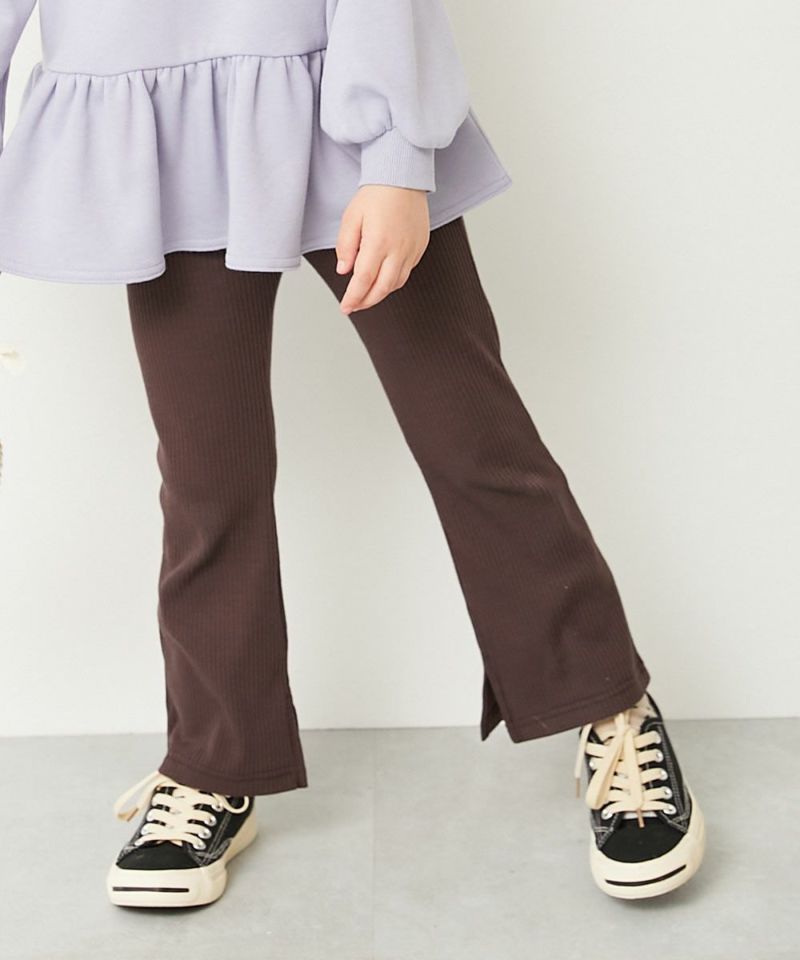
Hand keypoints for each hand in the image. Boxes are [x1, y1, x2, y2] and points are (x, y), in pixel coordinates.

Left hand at [335, 185, 429, 313]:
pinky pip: (406, 272)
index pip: (363, 280)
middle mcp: (398, 250)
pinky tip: (382, 278)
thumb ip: (345, 246)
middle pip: (382, 289)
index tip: (345, 308)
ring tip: (366, 295)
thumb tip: (343, 271)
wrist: (403, 177)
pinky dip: (393, 280)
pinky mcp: (420, 247)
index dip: (353, 298)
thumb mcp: (351, 217)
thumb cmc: (376, 194)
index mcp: (378, 242)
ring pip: (396, 283)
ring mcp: (412, 250)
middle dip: (366, 302)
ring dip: (380, 293)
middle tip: (354, 306)